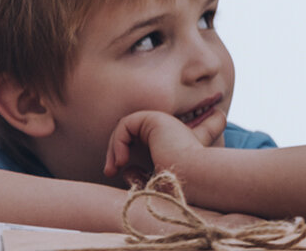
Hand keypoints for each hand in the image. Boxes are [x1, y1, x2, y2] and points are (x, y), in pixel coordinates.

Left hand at [105, 111, 219, 185]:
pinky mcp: (157, 119)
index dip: (123, 153)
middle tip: (109, 172)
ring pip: (125, 128)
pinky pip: (126, 124)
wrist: (196, 178)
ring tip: (114, 167)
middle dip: (114, 153)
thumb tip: (126, 169)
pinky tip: (122, 160)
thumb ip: (140, 176)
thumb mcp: (155, 184)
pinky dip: (118, 141)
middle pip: (129, 134)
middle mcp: (167, 131)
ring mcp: (164, 123)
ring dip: (114, 148)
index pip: (140, 141)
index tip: (117, 174)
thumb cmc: (179, 187)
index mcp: (170, 144)